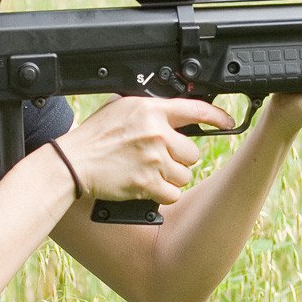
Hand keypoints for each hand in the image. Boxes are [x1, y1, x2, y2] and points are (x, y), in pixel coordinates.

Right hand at [54, 97, 235, 204]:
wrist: (74, 163)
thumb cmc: (95, 136)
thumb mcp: (122, 108)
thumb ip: (150, 109)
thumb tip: (175, 111)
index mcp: (151, 111)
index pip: (196, 110)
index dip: (217, 116)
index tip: (227, 121)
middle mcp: (156, 134)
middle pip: (192, 152)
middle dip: (179, 158)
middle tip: (158, 158)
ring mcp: (153, 159)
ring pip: (184, 174)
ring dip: (171, 177)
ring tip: (148, 171)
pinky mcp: (147, 184)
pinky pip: (173, 193)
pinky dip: (163, 194)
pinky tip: (147, 186)